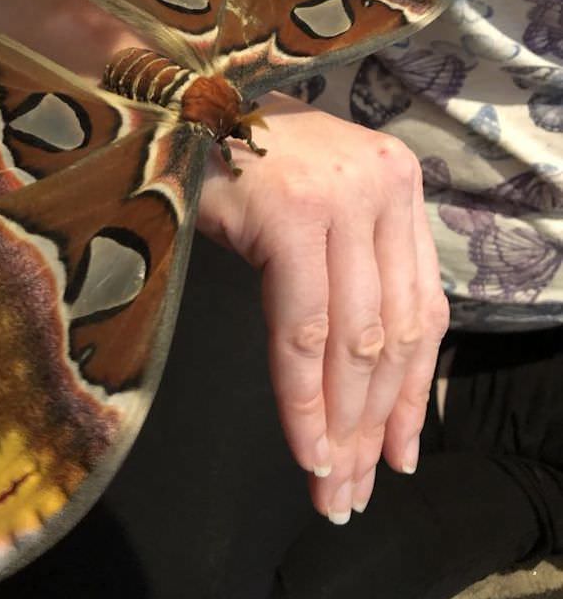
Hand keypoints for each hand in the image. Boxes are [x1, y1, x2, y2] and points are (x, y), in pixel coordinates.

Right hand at [197, 91, 448, 522]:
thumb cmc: (238, 161)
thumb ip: (351, 272)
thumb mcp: (313, 210)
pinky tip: (304, 445)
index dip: (414, 393)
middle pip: (392, 333)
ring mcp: (341, 196)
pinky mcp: (292, 212)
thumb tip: (363, 378)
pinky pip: (301, 328)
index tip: (398, 457)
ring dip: (342, 425)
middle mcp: (384, 186)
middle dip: (373, 424)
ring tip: (331, 487)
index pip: (424, 309)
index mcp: (398, 185)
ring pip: (354, 339)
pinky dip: (302, 396)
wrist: (175, 104)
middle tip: (353, 493)